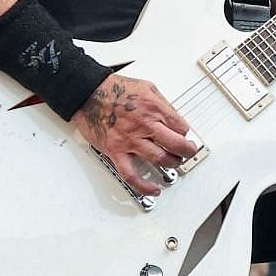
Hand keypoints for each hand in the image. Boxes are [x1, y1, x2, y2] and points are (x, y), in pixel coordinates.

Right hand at [72, 73, 198, 195]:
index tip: (183, 135)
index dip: (185, 133)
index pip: (182, 127)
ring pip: (160, 160)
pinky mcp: (116, 151)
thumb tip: (173, 115)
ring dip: (172, 164)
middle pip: (177, 145)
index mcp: (154, 109)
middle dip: (187, 151)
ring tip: (173, 163)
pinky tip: (153, 188)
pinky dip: (144, 185)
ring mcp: (130, 140)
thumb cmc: (113, 88)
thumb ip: (161, 103)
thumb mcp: (146, 86)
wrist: (87, 92)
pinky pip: (131, 174)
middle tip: (187, 152)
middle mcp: (145, 126)